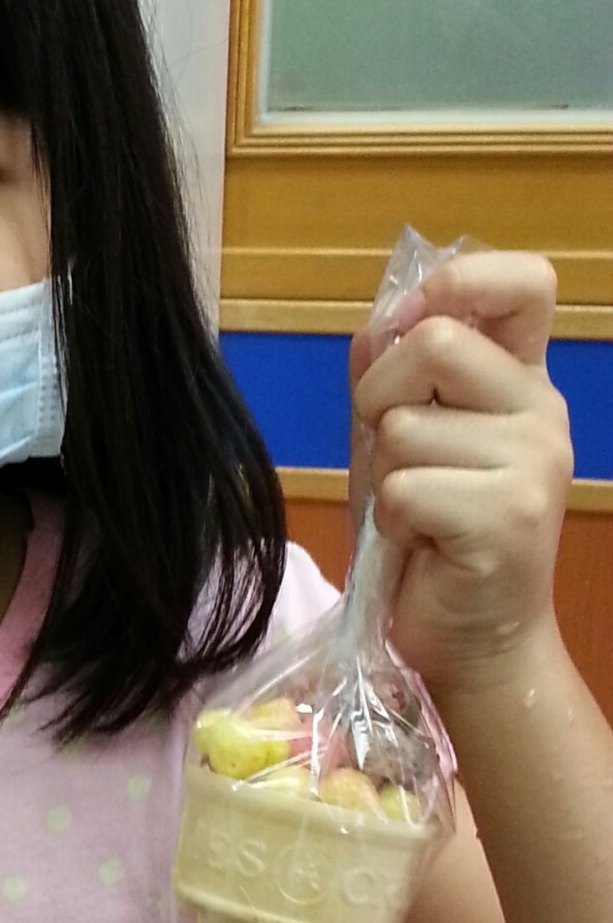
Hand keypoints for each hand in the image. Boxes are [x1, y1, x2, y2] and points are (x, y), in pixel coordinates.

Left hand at [349, 248, 571, 694]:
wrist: (474, 641)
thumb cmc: (431, 536)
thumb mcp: (403, 440)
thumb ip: (393, 375)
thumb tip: (379, 320)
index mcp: (523, 381)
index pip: (525, 281)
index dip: (457, 280)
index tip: (410, 324)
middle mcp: (542, 411)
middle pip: (437, 342)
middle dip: (380, 397)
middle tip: (392, 456)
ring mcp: (533, 464)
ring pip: (405, 426)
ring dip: (384, 474)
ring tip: (416, 513)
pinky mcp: (508, 517)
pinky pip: (403, 488)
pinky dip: (391, 520)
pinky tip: (422, 544)